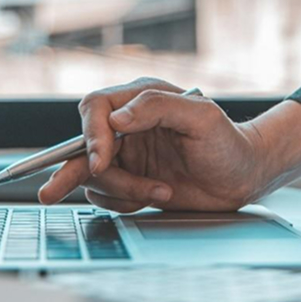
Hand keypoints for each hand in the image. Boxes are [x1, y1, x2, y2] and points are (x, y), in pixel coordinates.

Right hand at [38, 78, 300, 212]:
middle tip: (57, 191)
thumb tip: (116, 119)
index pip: (96, 107)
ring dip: (121, 190)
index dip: (91, 134)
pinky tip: (156, 195)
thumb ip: (158, 107)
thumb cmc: (229, 143)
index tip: (100, 160)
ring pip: (93, 175)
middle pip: (84, 145)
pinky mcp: (131, 181)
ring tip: (160, 190)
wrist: (244, 178)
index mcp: (142, 99)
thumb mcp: (201, 117)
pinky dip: (124, 202)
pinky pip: (105, 195)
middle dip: (78, 169)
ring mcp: (128, 154)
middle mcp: (130, 125)